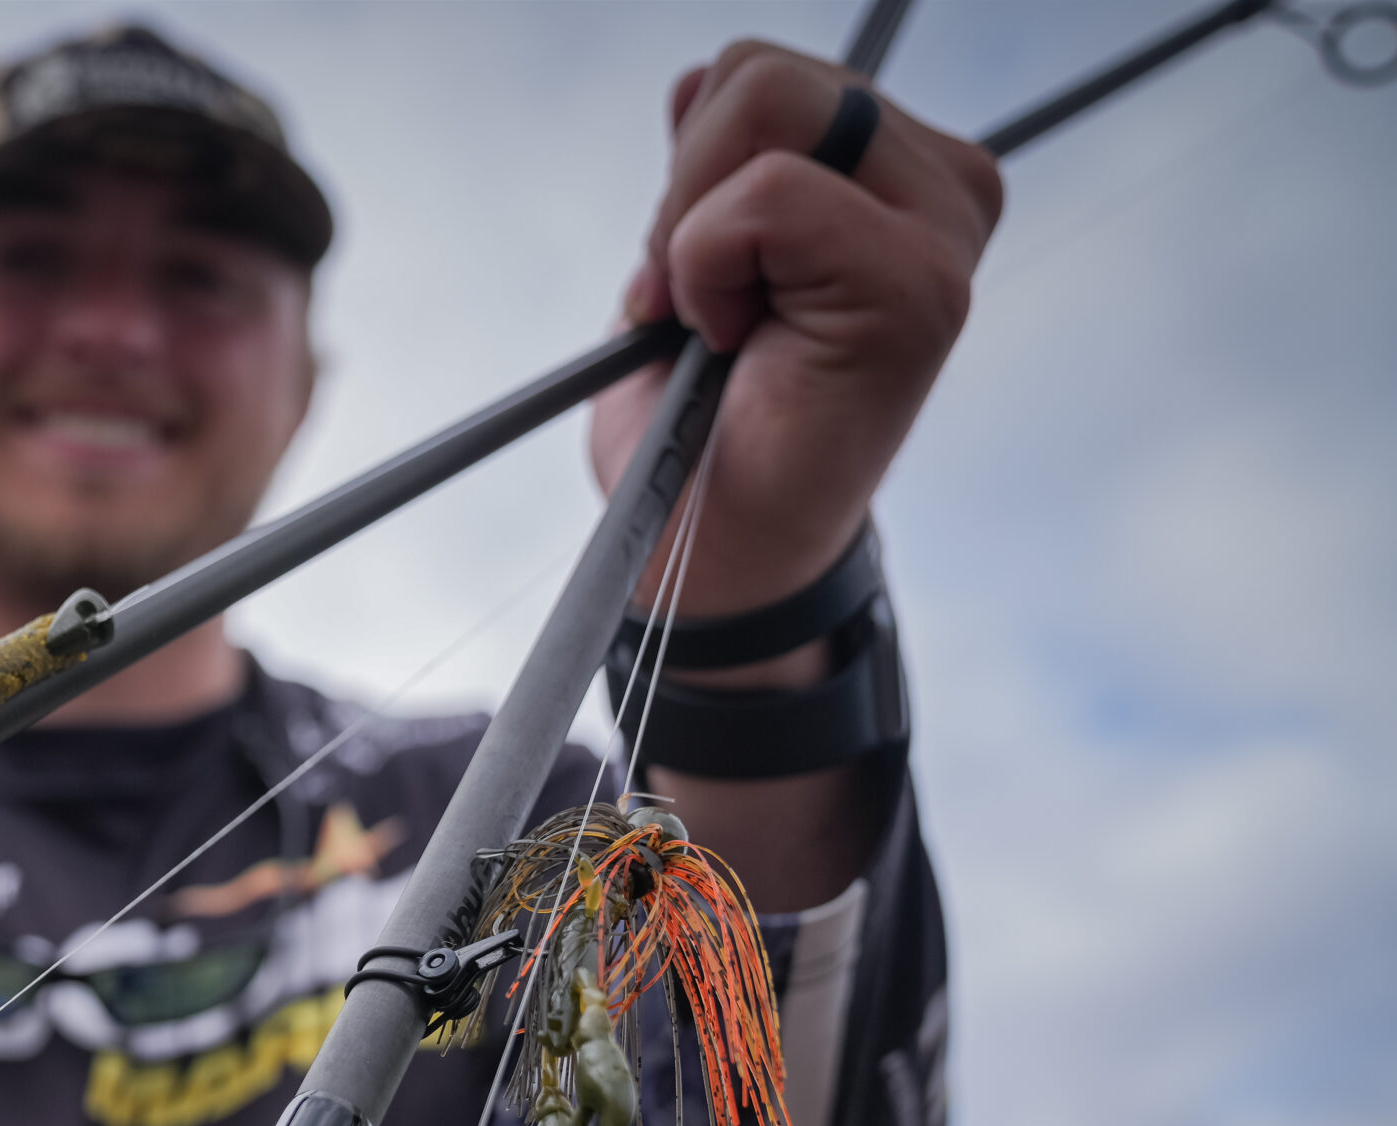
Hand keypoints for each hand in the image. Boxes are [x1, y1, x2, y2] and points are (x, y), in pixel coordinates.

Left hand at [589, 43, 1002, 616]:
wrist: (707, 549)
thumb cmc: (698, 426)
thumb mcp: (686, 259)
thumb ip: (712, 164)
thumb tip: (699, 82)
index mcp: (892, 175)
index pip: (764, 77)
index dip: (687, 167)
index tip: (683, 277)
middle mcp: (941, 191)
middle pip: (761, 75)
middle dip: (685, 187)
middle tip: (693, 303)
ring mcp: (941, 237)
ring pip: (764, 109)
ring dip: (693, 228)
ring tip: (720, 324)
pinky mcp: (921, 286)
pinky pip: (767, 196)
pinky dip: (708, 266)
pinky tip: (735, 340)